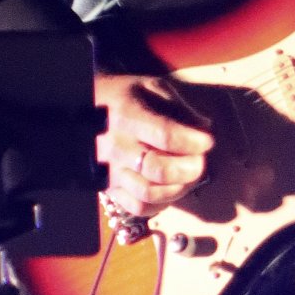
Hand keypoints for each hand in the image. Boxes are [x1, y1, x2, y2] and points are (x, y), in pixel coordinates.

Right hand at [94, 72, 213, 218]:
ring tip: (188, 176)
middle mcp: (116, 146)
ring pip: (149, 193)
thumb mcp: (151, 87)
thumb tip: (204, 128)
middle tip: (200, 159)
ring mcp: (110, 170)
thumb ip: (179, 106)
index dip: (193, 141)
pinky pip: (137, 207)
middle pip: (159, 170)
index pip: (165, 136)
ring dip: (178, 188)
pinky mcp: (110, 187)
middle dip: (190, 168)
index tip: (207, 140)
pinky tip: (170, 189)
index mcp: (127, 115)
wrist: (87, 109)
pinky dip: (160, 204)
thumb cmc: (124, 96)